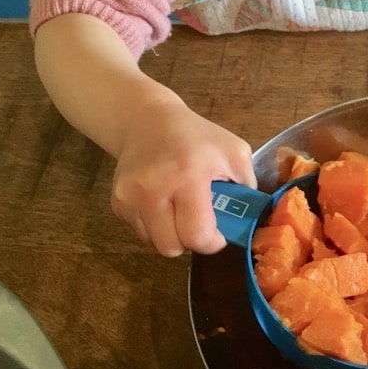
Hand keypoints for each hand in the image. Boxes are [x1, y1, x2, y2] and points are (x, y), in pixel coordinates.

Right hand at [111, 98, 255, 256]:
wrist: (147, 121)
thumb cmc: (198, 138)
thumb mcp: (235, 152)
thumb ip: (247, 187)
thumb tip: (250, 221)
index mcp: (188, 175)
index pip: (196, 235)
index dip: (212, 242)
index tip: (219, 232)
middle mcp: (154, 188)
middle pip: (172, 247)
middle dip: (191, 242)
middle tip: (200, 223)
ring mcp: (130, 197)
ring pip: (155, 245)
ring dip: (172, 236)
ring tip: (181, 211)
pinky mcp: (117, 203)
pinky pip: (141, 234)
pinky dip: (156, 228)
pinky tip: (164, 204)